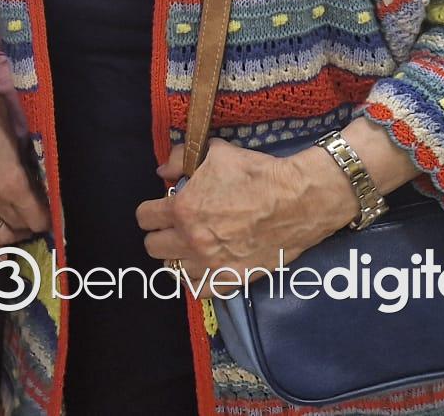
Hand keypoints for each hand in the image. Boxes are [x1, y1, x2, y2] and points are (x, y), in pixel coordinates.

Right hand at [0, 67, 48, 250]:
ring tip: (16, 227)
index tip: (50, 214)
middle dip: (30, 226)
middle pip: (19, 230)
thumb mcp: (18, 138)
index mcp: (12, 183)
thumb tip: (39, 186)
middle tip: (35, 216)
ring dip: (10, 234)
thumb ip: (28, 167)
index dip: (47, 219)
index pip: (37, 220)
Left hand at [136, 140, 356, 286]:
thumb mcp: (215, 153)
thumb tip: (162, 171)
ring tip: (189, 247)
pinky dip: (196, 280)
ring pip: (173, 270)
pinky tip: (202, 267)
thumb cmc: (256, 173)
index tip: (160, 208)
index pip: (144, 218)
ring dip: (177, 257)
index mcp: (183, 209)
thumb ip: (180, 160)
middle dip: (160, 233)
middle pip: (153, 247)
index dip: (150, 210)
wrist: (298, 200)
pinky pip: (200, 290)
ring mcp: (212, 263)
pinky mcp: (233, 279)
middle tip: (174, 226)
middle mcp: (192, 240)